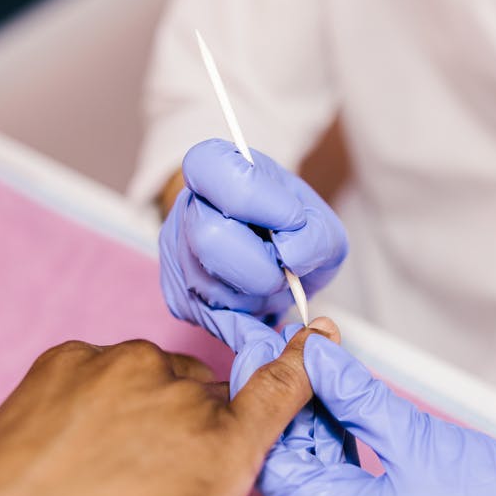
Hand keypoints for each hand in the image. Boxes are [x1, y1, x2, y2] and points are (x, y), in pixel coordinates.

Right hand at [160, 139, 347, 347]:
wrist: (272, 254)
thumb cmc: (292, 228)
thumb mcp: (318, 220)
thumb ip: (316, 234)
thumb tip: (291, 257)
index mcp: (212, 169)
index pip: (214, 171)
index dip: (260, 200)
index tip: (293, 218)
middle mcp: (185, 210)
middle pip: (209, 239)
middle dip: (263, 266)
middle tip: (285, 268)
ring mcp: (176, 257)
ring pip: (214, 290)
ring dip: (259, 296)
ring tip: (272, 281)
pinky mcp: (180, 300)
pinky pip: (219, 323)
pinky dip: (253, 325)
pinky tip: (270, 321)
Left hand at [240, 332, 495, 495]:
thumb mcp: (420, 437)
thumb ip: (356, 395)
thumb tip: (314, 357)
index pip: (276, 462)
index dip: (266, 403)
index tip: (266, 353)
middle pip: (296, 477)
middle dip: (297, 413)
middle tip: (303, 354)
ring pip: (322, 490)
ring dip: (323, 436)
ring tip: (332, 378)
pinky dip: (346, 464)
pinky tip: (354, 420)